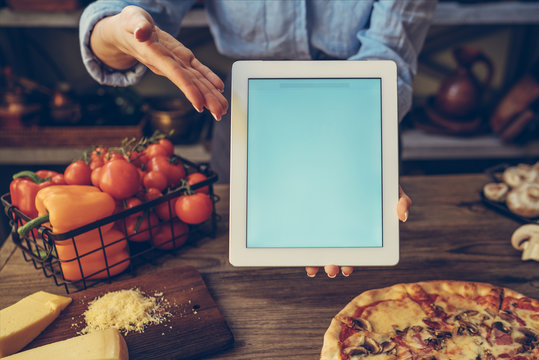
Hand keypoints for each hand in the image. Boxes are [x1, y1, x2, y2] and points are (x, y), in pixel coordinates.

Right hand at [90, 6, 227, 119]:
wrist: (129, 32)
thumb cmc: (130, 26)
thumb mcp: (131, 20)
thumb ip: (137, 25)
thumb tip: (141, 33)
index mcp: (157, 56)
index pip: (176, 75)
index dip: (189, 89)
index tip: (200, 105)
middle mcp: (169, 64)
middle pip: (190, 84)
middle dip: (206, 99)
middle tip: (220, 113)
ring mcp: (177, 63)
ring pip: (196, 80)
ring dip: (211, 95)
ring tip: (223, 109)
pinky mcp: (183, 57)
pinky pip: (198, 70)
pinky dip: (209, 79)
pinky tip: (219, 88)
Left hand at [305, 184, 411, 277]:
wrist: (360, 162)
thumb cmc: (378, 182)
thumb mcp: (392, 190)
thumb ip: (401, 200)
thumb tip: (402, 216)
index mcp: (360, 233)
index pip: (355, 252)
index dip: (349, 262)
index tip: (346, 268)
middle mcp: (342, 233)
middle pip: (336, 254)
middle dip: (332, 266)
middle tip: (331, 269)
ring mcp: (327, 226)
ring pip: (320, 248)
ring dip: (316, 262)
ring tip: (313, 269)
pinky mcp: (314, 216)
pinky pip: (307, 234)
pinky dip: (304, 245)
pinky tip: (300, 252)